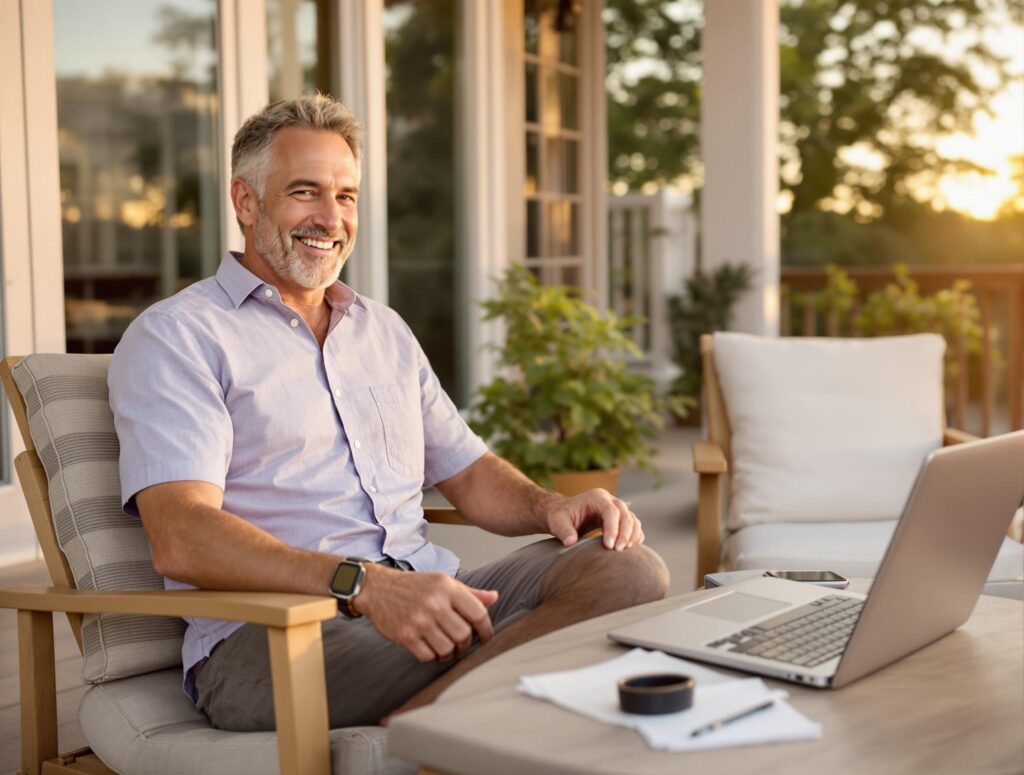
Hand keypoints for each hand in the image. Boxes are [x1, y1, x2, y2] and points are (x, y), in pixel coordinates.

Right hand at [353, 564, 498, 662]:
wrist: (378, 589)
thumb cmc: (415, 586)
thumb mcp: (443, 582)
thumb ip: (470, 593)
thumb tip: (494, 598)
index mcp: (447, 588)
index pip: (478, 613)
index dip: (486, 629)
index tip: (485, 637)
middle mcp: (434, 603)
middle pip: (464, 635)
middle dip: (466, 644)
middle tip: (462, 643)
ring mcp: (419, 620)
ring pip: (447, 649)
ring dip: (450, 653)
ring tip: (447, 648)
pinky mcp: (406, 635)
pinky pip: (428, 656)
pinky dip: (433, 657)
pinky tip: (431, 649)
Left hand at [545, 489, 643, 550]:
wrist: (564, 515)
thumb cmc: (560, 516)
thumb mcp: (557, 522)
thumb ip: (563, 531)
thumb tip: (571, 542)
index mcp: (596, 497)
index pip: (611, 511)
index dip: (612, 528)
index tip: (608, 546)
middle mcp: (610, 500)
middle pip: (626, 515)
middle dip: (624, 533)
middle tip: (617, 551)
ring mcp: (617, 509)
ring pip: (633, 520)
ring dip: (632, 536)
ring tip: (624, 551)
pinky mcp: (620, 519)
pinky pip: (634, 526)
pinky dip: (635, 537)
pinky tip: (630, 549)